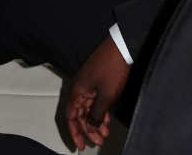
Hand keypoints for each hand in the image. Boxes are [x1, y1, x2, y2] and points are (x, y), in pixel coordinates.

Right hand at [65, 35, 130, 150]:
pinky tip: (107, 119)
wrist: (121, 46)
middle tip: (99, 140)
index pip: (71, 118)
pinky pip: (93, 100)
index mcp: (77, 91)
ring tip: (105, 132)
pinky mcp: (95, 80)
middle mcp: (79, 87)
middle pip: (79, 114)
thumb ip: (96, 114)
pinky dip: (99, 111)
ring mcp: (87, 83)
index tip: (81, 146)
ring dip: (95, 121)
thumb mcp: (106, 96)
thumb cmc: (112, 68)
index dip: (75, 133)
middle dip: (88, 129)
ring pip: (88, 108)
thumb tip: (89, 128)